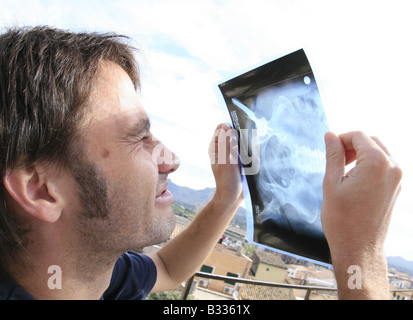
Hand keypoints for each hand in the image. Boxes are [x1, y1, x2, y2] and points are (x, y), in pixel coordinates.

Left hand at [208, 123, 242, 207]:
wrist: (232, 196)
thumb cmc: (226, 180)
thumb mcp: (225, 161)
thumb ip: (226, 144)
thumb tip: (227, 127)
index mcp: (215, 147)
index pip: (221, 128)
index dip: (229, 126)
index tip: (238, 131)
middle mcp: (223, 147)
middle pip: (231, 132)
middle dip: (239, 133)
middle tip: (244, 144)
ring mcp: (232, 152)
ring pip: (240, 139)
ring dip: (246, 141)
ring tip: (249, 151)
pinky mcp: (241, 158)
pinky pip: (246, 148)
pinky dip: (250, 148)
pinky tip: (253, 154)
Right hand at [321, 131, 401, 298]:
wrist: (358, 248)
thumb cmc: (342, 220)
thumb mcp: (331, 183)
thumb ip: (333, 156)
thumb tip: (330, 136)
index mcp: (377, 163)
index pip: (358, 136)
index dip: (340, 139)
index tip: (329, 148)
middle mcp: (392, 168)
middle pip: (371, 141)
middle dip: (352, 144)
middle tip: (335, 158)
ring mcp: (397, 179)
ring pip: (379, 152)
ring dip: (361, 154)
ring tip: (343, 170)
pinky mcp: (396, 188)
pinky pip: (384, 165)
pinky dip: (369, 164)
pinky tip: (354, 179)